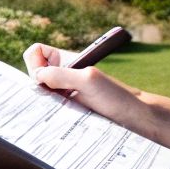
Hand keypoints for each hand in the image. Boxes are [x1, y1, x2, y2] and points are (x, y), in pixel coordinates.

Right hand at [23, 43, 144, 129]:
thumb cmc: (116, 96)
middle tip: (54, 95)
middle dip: (37, 84)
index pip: (36, 52)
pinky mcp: (69, 106)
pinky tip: (61, 116)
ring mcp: (66, 90)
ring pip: (40, 91)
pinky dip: (50, 111)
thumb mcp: (87, 80)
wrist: (135, 116)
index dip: (35, 63)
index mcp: (66, 59)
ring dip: (44, 100)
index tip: (46, 77)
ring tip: (60, 107)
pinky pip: (50, 106)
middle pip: (34, 72)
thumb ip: (59, 75)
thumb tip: (36, 77)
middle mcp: (63, 72)